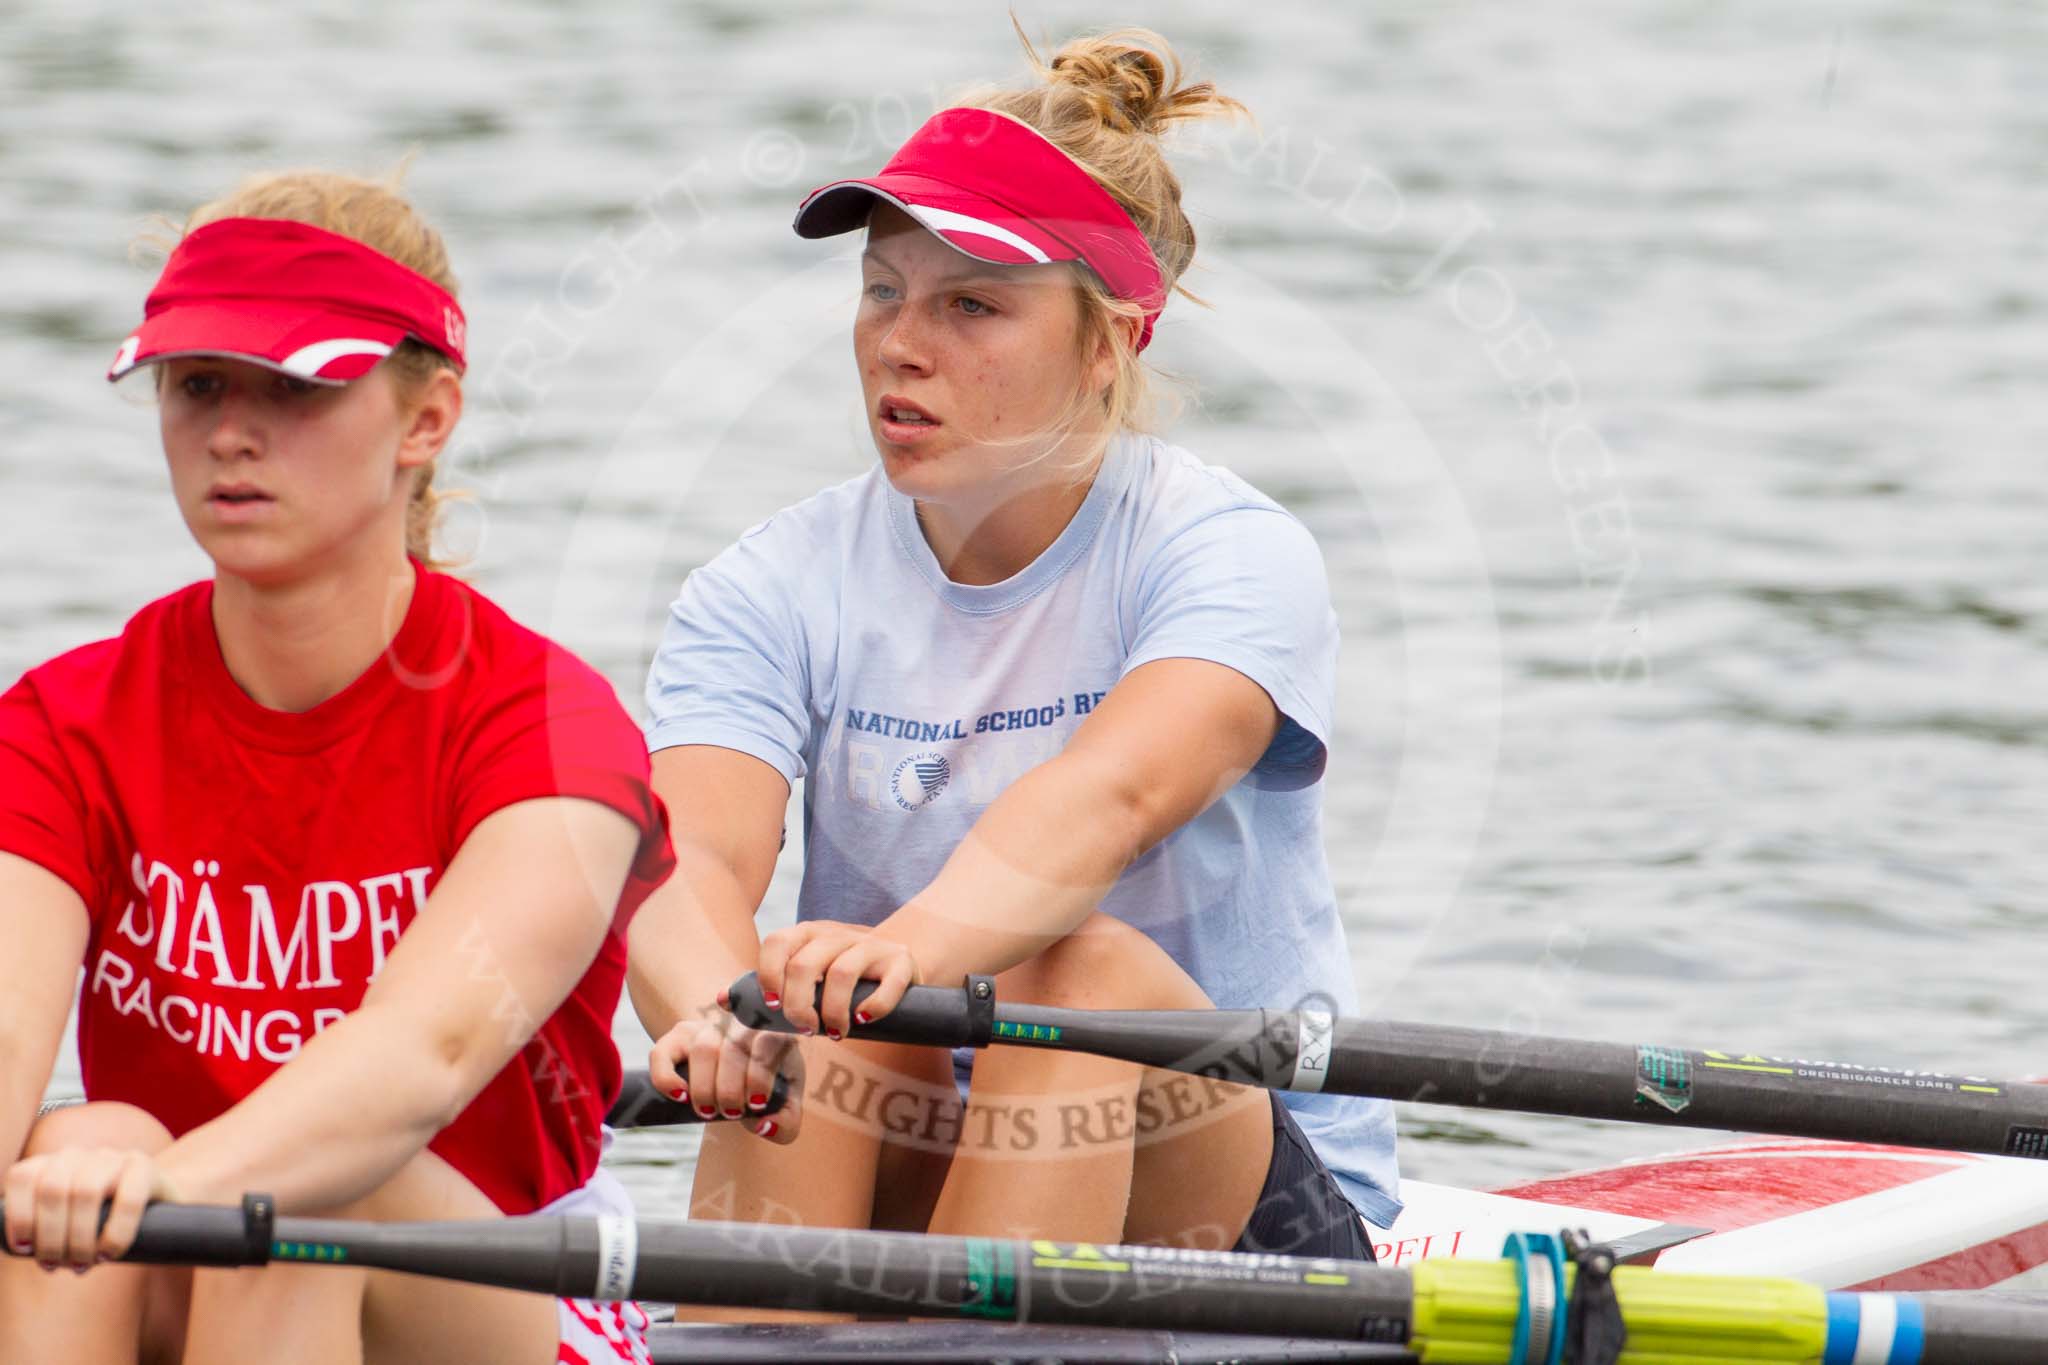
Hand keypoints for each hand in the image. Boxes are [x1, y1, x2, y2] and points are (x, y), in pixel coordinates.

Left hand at [3, 1147, 176, 1270]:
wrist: (153, 1205)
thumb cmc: (97, 1224)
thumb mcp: (62, 1221)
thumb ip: (40, 1228)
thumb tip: (23, 1250)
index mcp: (51, 1164)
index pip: (23, 1177)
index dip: (18, 1216)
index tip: (26, 1250)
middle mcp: (79, 1154)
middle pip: (53, 1189)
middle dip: (50, 1237)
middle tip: (58, 1266)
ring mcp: (113, 1157)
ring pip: (86, 1191)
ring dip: (80, 1238)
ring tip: (84, 1265)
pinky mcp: (144, 1167)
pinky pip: (128, 1199)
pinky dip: (114, 1233)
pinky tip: (109, 1253)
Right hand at [648, 1002, 800, 1143]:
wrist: (741, 1073)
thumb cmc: (767, 1088)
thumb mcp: (784, 1106)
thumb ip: (785, 1123)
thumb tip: (764, 1126)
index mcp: (773, 1033)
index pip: (767, 1044)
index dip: (759, 1078)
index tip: (756, 1104)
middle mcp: (739, 1023)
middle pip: (732, 1049)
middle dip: (730, 1090)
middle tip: (731, 1113)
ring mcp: (707, 1028)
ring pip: (703, 1049)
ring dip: (705, 1087)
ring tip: (709, 1112)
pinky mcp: (678, 1037)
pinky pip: (662, 1052)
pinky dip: (666, 1077)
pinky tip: (679, 1095)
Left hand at [758, 921, 920, 1036]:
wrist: (898, 961)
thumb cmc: (838, 978)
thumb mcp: (805, 973)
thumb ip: (768, 985)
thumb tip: (722, 999)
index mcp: (807, 934)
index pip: (776, 942)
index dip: (769, 975)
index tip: (773, 1007)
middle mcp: (837, 934)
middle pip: (805, 964)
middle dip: (799, 1005)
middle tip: (806, 1030)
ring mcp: (871, 945)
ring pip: (842, 973)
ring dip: (833, 1012)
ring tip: (836, 1033)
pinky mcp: (900, 962)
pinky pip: (888, 982)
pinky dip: (875, 1006)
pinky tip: (865, 1020)